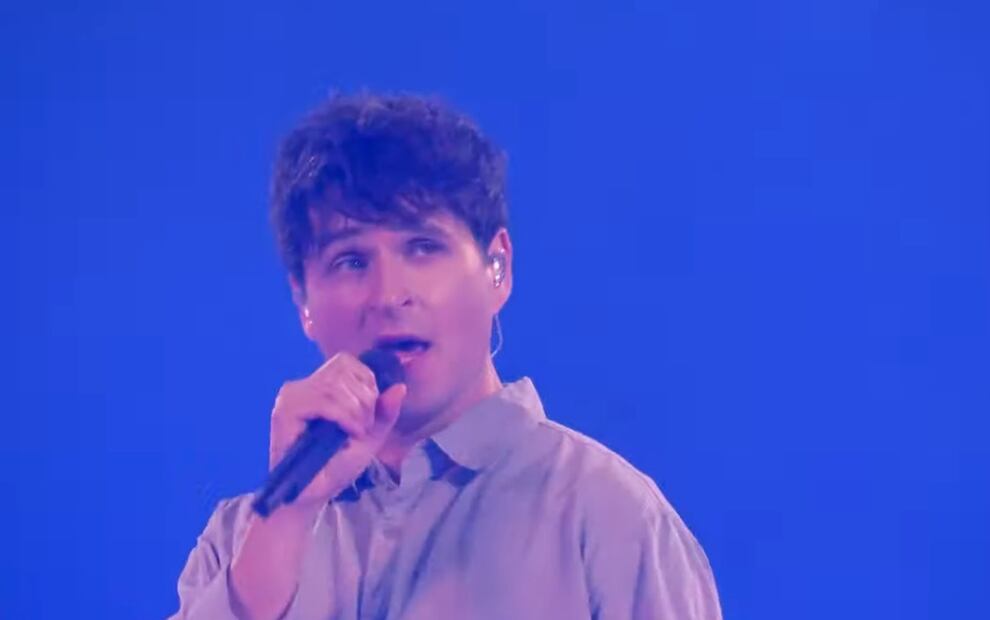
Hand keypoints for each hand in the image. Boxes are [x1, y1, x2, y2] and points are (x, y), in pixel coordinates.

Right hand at [268, 351, 405, 514]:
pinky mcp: (284, 411)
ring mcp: (291, 397)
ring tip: (355, 432)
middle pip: (343, 369)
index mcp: (320, 387)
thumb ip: (385, 412)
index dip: (366, 381)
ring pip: (335, 385)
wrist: (313, 495)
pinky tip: (349, 432)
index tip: (369, 412)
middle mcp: (302, 386)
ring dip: (356, 410)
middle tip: (363, 427)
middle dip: (364, 398)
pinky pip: (323, 400)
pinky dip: (344, 416)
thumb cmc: (337, 466)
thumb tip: (400, 387)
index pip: (346, 361)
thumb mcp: (370, 436)